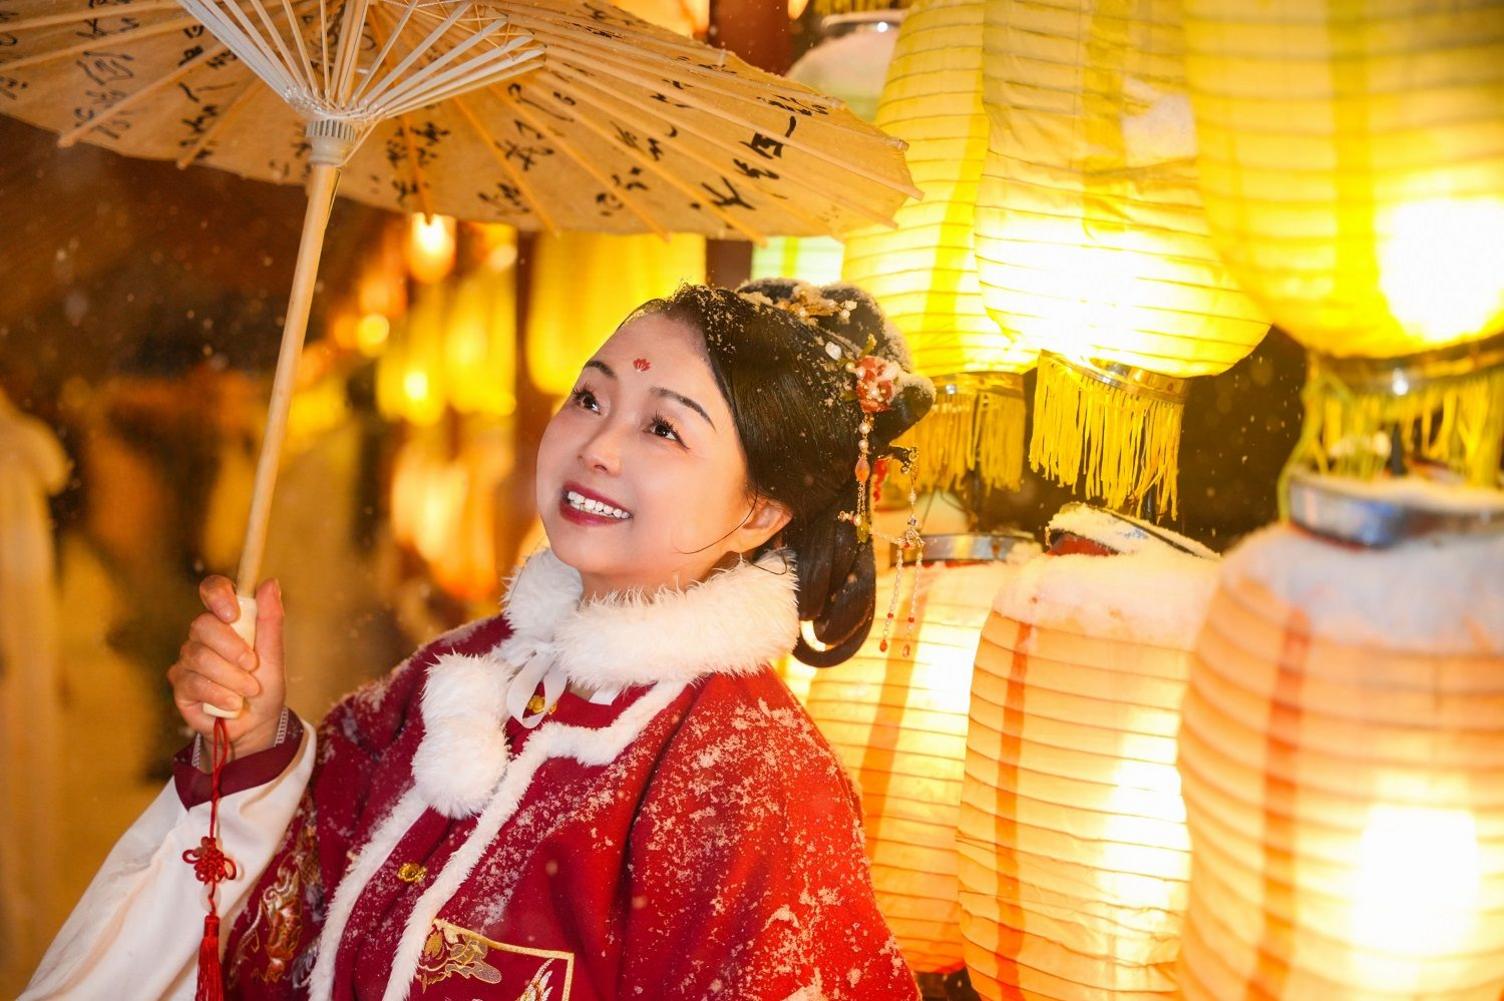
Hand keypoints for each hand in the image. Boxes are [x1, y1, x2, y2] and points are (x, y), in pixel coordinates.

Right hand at [168, 576, 287, 759]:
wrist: (255, 724)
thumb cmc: (264, 685)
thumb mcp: (274, 654)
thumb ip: (270, 619)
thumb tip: (270, 582)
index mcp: (227, 620)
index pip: (213, 590)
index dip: (218, 595)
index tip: (232, 613)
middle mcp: (203, 636)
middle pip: (203, 625)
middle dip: (232, 648)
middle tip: (252, 665)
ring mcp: (189, 659)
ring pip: (200, 657)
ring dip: (231, 677)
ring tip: (248, 691)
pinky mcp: (180, 684)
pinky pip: (194, 683)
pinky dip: (219, 695)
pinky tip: (232, 704)